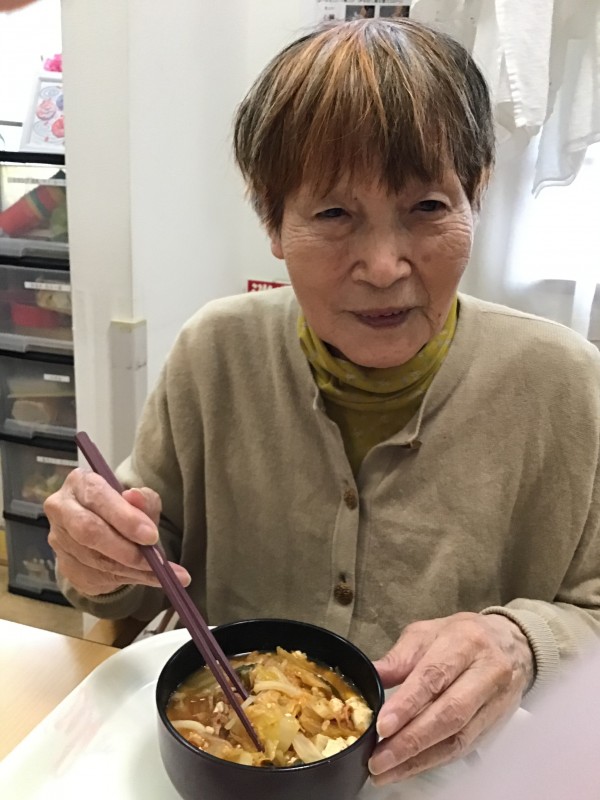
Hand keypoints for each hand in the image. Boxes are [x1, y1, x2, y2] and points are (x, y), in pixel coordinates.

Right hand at [45, 468, 190, 595]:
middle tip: (155, 559)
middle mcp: (61, 509)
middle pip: (88, 531)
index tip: (151, 536)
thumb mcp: (141, 501)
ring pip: (93, 559)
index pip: (97, 497)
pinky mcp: (65, 566)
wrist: (106, 531)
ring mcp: (59, 540)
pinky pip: (95, 577)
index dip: (125, 518)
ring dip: (130, 568)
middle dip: (125, 548)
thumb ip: (143, 499)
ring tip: (158, 571)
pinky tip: (146, 577)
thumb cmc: (123, 510)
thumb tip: (135, 496)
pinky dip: (126, 579)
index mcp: (79, 483)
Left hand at [369, 612, 533, 785]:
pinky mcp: (495, 724)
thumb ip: (400, 657)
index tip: (382, 726)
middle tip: (379, 758)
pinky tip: (409, 767)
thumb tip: (372, 676)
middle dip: (411, 741)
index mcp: (465, 641)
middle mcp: (486, 672)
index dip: (407, 704)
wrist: (512, 644)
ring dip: (419, 759)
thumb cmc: (463, 636)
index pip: (434, 676)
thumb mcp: (427, 633)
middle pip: (449, 714)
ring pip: (458, 737)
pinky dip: (433, 761)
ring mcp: (494, 702)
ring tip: (386, 770)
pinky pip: (463, 748)